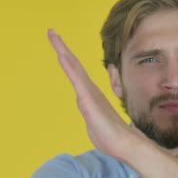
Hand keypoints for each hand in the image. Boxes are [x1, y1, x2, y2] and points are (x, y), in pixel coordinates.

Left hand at [48, 29, 139, 158]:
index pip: (76, 75)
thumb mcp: (96, 126)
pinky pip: (76, 80)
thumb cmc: (113, 139)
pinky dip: (68, 66)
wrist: (125, 145)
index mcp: (90, 96)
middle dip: (62, 48)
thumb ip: (92, 117)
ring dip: (63, 52)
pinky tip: (61, 56)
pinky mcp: (88, 100)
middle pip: (74, 66)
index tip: (59, 47)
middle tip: (51, 32)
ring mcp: (89, 94)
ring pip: (74, 69)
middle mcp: (90, 91)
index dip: (68, 60)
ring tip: (54, 37)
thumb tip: (94, 115)